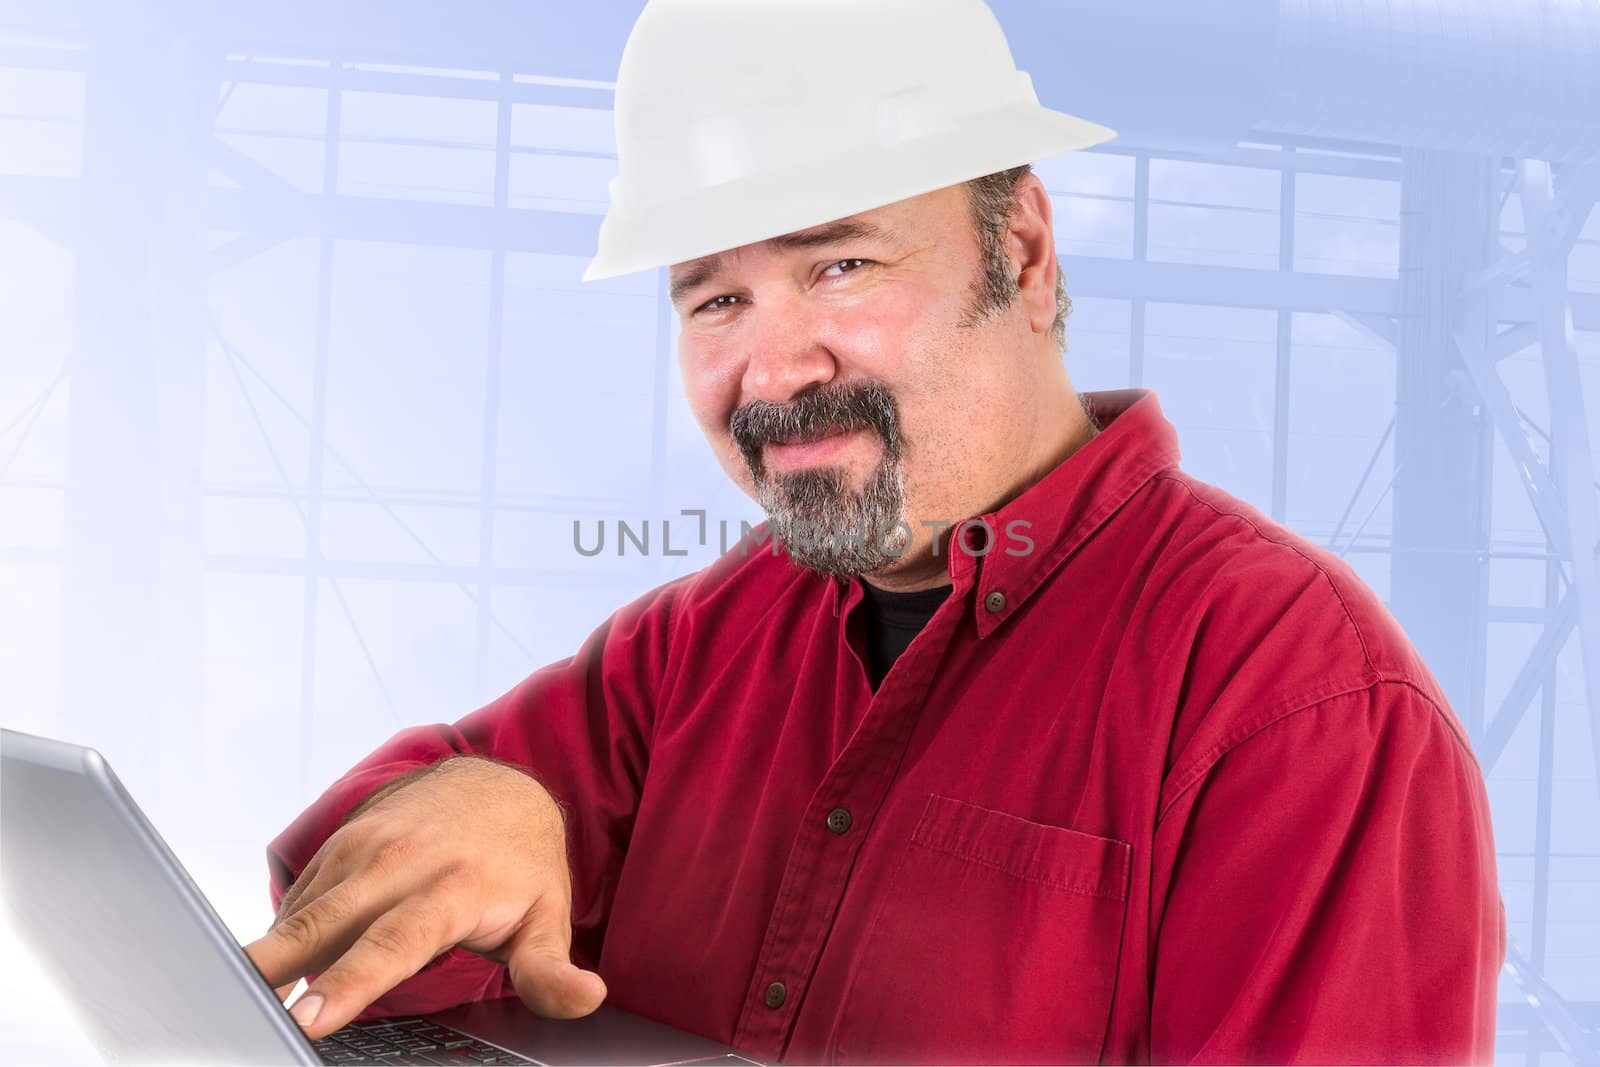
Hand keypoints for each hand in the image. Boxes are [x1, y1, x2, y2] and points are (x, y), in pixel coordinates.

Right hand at [243, 757, 605, 1039]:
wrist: (498, 787)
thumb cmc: (520, 865)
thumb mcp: (548, 917)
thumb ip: (552, 969)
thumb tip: (587, 997)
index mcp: (453, 888)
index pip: (395, 942)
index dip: (351, 982)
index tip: (310, 1017)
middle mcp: (400, 861)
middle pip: (327, 925)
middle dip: (275, 968)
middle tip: (234, 1012)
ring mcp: (363, 848)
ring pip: (301, 910)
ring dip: (263, 955)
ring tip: (227, 1000)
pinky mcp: (338, 845)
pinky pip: (297, 898)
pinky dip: (276, 934)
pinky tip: (261, 970)